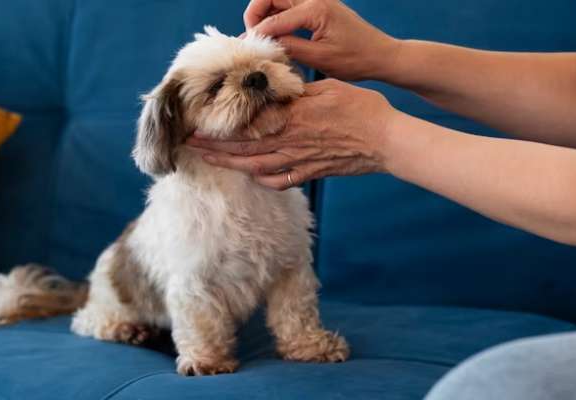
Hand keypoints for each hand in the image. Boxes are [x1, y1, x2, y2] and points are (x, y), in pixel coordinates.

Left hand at [186, 79, 398, 189]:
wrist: (387, 141)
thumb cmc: (362, 109)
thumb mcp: (328, 88)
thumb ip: (298, 92)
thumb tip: (275, 89)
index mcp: (291, 118)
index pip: (245, 125)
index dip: (218, 128)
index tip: (196, 125)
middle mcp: (290, 142)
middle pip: (242, 148)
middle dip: (213, 147)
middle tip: (188, 145)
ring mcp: (300, 161)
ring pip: (255, 166)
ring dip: (228, 164)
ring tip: (208, 160)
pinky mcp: (312, 173)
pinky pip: (280, 181)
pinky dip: (262, 179)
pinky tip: (252, 175)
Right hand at [243, 0, 400, 80]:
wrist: (381, 55)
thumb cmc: (356, 59)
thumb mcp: (320, 58)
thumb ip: (289, 47)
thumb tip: (263, 44)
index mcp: (315, 9)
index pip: (274, 19)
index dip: (257, 35)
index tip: (247, 50)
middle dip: (256, 14)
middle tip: (253, 38)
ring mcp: (317, 0)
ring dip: (265, 14)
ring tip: (263, 38)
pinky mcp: (319, 6)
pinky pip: (290, 5)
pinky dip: (278, 16)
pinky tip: (277, 36)